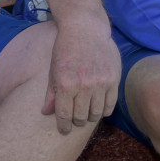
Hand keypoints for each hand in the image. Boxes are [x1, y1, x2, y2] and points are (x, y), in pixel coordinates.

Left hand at [42, 15, 119, 134]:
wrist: (85, 29)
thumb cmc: (65, 48)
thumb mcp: (53, 68)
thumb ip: (51, 92)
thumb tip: (46, 112)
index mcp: (65, 83)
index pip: (64, 115)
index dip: (63, 126)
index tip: (63, 131)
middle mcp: (84, 85)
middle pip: (81, 117)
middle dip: (76, 122)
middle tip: (74, 122)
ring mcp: (101, 83)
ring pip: (96, 114)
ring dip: (90, 118)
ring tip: (86, 115)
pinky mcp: (114, 80)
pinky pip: (110, 105)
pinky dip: (103, 111)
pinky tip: (98, 108)